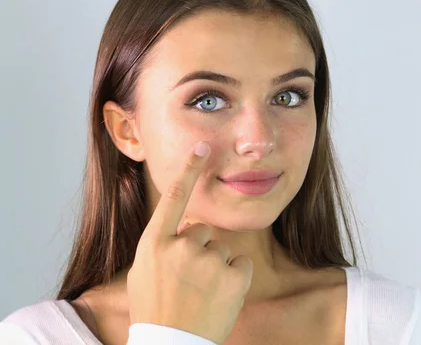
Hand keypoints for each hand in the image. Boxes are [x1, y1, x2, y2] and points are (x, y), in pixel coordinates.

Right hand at [126, 142, 253, 343]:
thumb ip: (162, 245)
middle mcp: (181, 246)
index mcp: (154, 244)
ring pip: (222, 249)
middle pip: (202, 230)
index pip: (173, 198)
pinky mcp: (233, 276)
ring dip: (216, 267)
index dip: (188, 170)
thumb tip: (182, 229)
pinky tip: (219, 297)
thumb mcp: (144, 273)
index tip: (202, 147)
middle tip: (188, 281)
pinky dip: (234, 278)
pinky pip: (240, 264)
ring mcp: (208, 261)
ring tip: (201, 294)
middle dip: (199, 250)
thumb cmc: (155, 310)